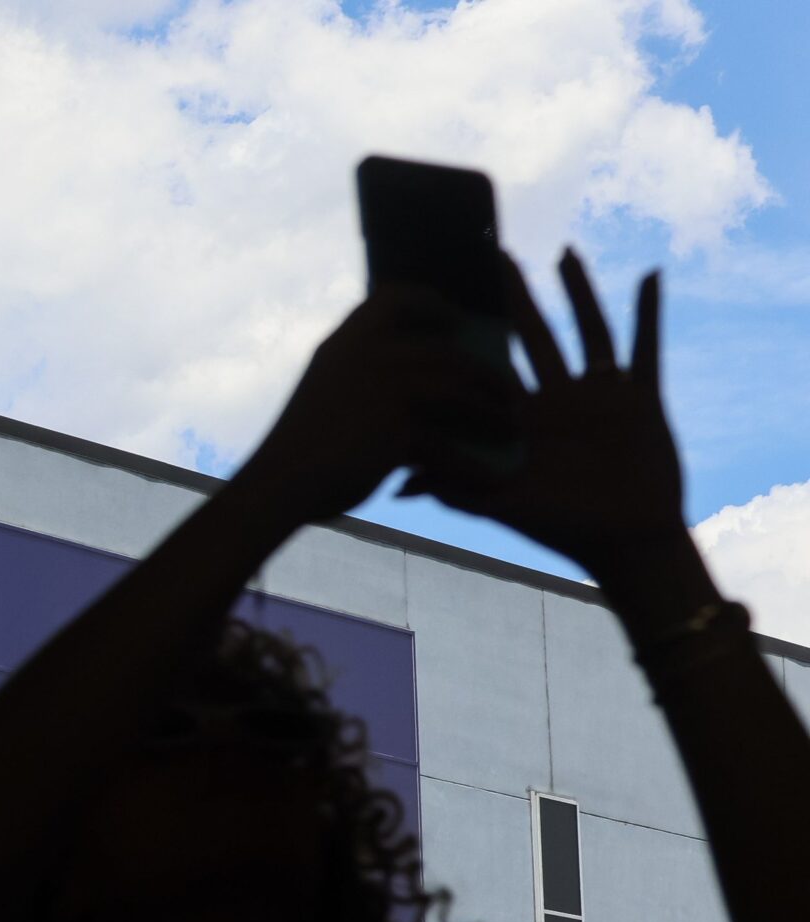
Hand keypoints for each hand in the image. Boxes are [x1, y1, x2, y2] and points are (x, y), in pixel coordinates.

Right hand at [234, 286, 519, 523]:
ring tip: (507, 423)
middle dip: (483, 369)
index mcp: (347, 340)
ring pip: (459, 389)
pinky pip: (448, 441)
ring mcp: (386, 388)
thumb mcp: (326, 387)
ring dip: (490, 408)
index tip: (453, 317)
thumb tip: (409, 371)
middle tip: (506, 385)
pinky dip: (471, 462)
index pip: (395, 298)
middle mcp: (370, 354)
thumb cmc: (299, 443)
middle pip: (446, 351)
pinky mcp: (397, 428)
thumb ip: (360, 370)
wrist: (279, 482)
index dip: (430, 303)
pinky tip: (489, 474)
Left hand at [404, 251, 687, 578]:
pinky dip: (650, 313)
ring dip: (579, 291)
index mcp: (522, 418)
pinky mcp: (639, 398)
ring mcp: (599, 395)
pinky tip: (651, 276)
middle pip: (533, 334)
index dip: (473, 333)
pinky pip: (645, 346)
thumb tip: (400, 487)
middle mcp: (557, 399)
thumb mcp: (504, 506)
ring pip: (587, 329)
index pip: (492, 364)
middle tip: (492, 252)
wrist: (624, 543)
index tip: (451, 296)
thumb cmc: (562, 530)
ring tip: (564, 251)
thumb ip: (456, 491)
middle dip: (515, 296)